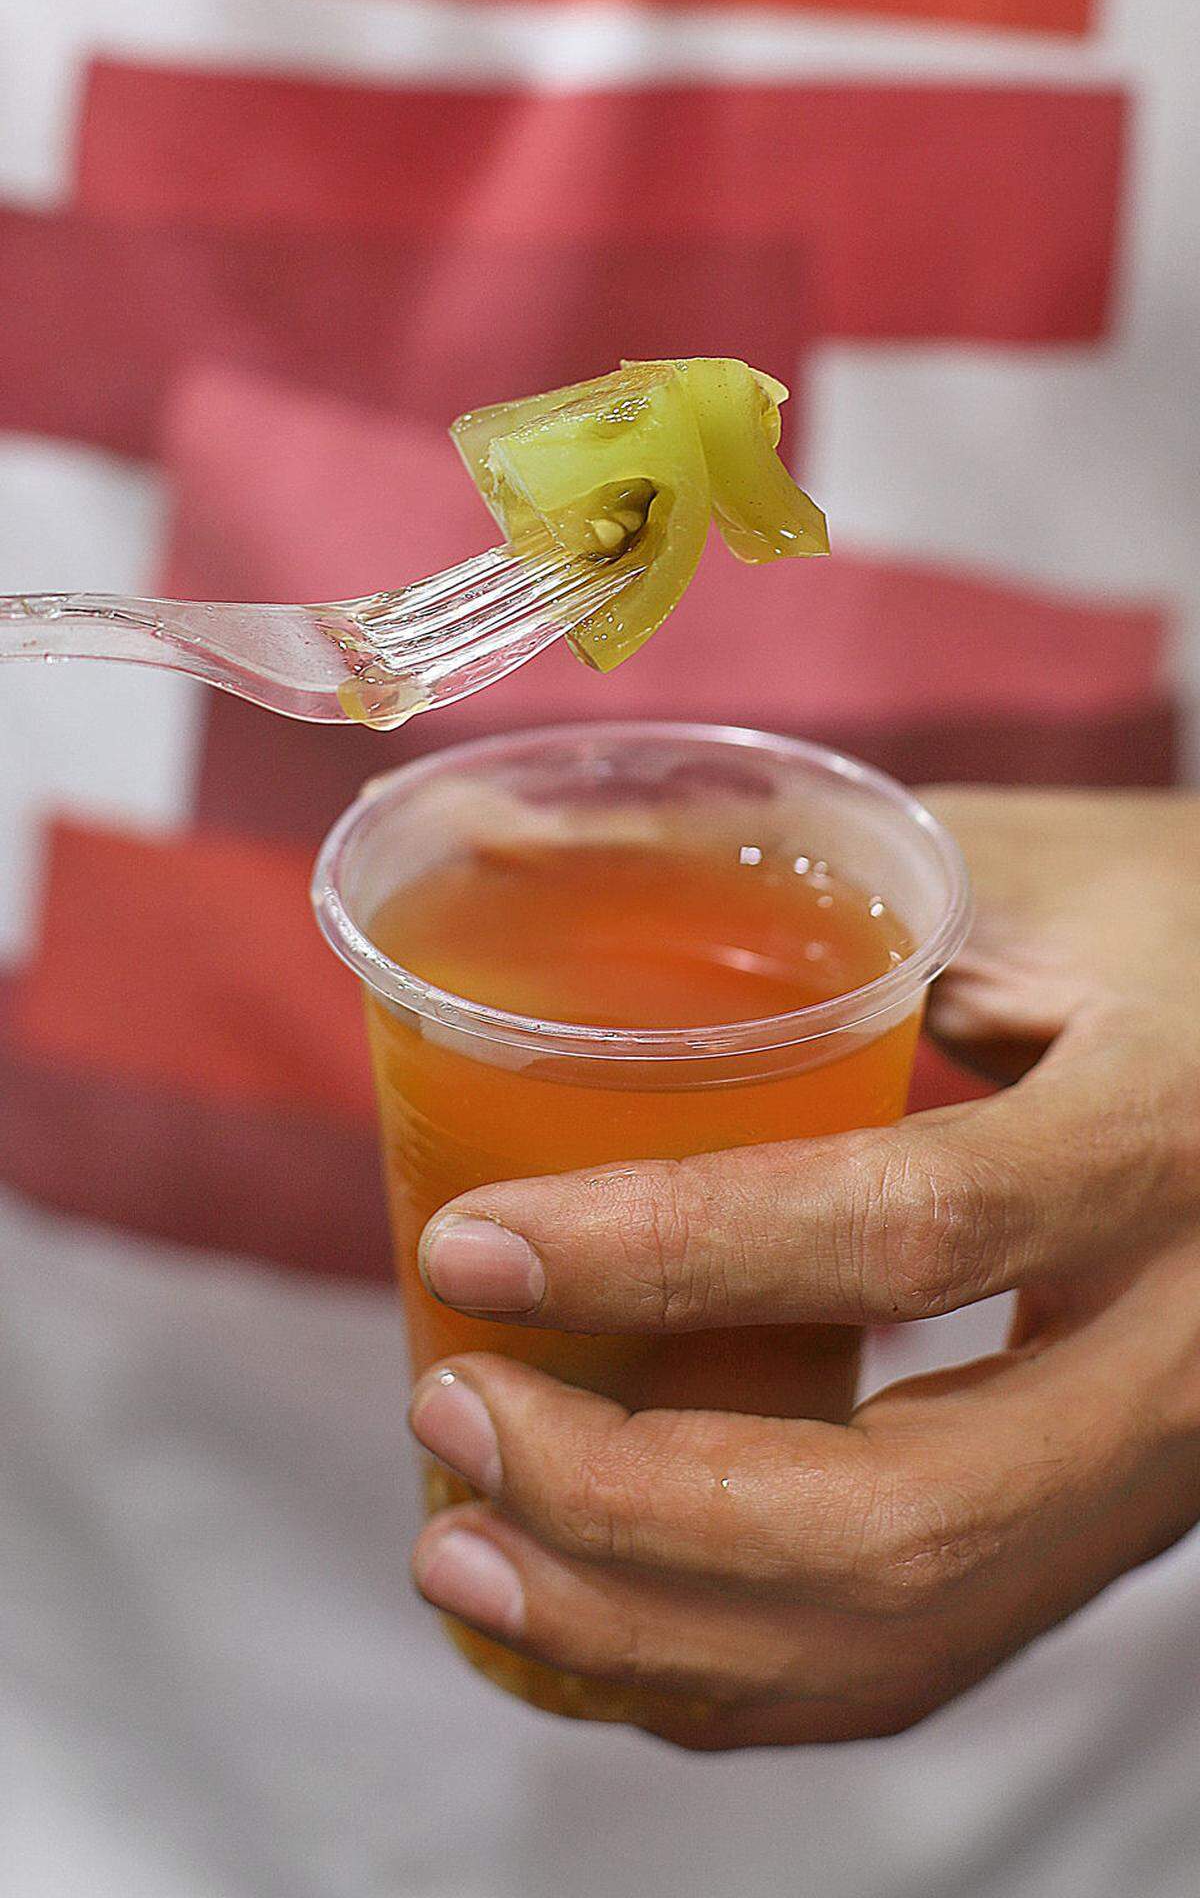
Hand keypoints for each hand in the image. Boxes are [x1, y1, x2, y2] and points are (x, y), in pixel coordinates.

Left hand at [407, 791, 1199, 1747]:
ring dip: (654, 1631)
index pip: (902, 1226)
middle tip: (456, 1412)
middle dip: (628, 1504)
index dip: (663, 1249)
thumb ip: (796, 865)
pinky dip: (741, 1672)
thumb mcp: (1031, 870)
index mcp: (1163, 1141)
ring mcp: (1155, 1473)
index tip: (471, 1240)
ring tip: (468, 1558)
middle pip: (897, 1513)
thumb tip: (500, 836)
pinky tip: (603, 1627)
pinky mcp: (1115, 1527)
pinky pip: (932, 1657)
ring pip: (908, 1628)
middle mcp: (1180, 1350)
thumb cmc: (1182, 943)